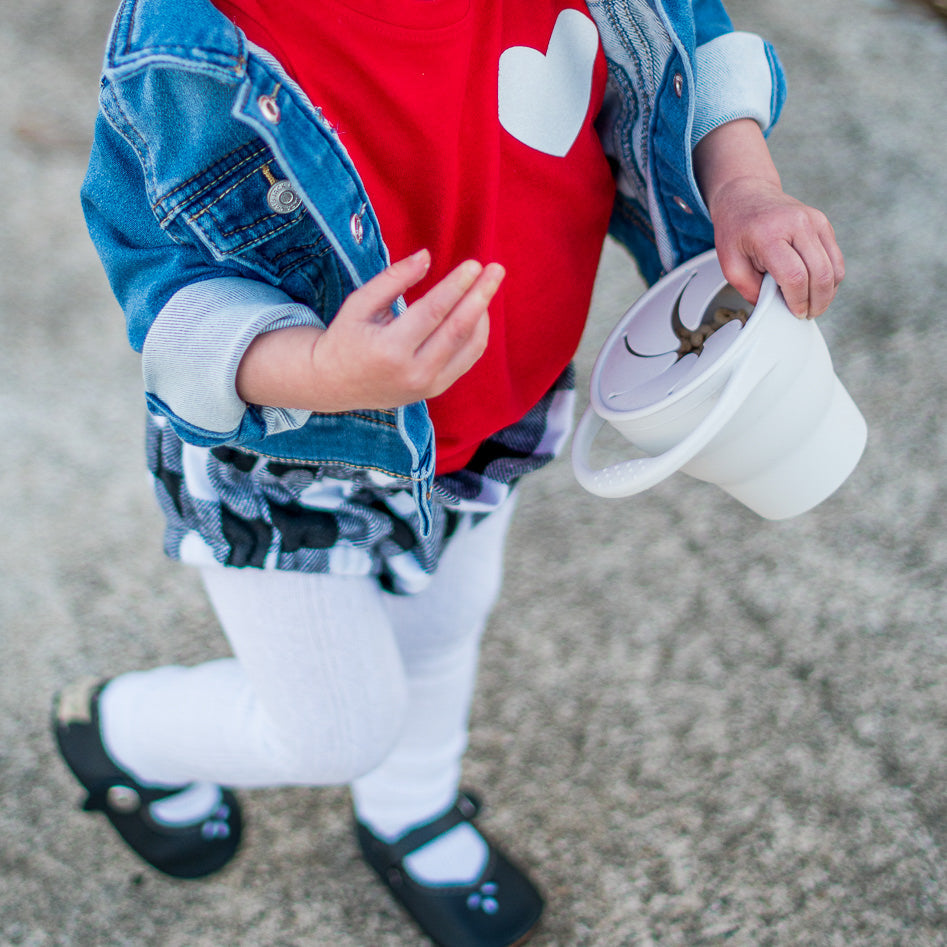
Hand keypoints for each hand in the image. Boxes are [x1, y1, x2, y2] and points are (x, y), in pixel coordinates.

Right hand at [308, 250, 501, 410]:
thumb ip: (393, 279)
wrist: (334, 384)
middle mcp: (413, 372)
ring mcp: (427, 386)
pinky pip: (466, 359)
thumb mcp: (359, 304)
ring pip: (469, 347)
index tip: (474, 264)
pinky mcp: (435, 390)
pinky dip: (476, 333)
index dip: (457, 286)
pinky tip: (476, 311)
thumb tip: (427, 256)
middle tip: (497, 270)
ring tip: (486, 287)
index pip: (433, 312)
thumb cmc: (345, 337)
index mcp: (390, 350)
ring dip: (482, 314)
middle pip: (458, 329)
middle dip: (481, 296)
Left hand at [693, 119, 844, 317]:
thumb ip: (751, 290)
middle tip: (808, 315)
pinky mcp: (823, 222)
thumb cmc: (736, 232)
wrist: (746, 195)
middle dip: (817, 301)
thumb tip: (775, 310)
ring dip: (827, 292)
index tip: (796, 313)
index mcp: (769, 234)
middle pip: (820, 273)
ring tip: (814, 305)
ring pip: (833, 267)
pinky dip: (830, 277)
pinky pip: (835, 257)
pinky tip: (817, 288)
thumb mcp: (730, 265)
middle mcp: (797, 224)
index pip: (794, 276)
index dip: (798, 301)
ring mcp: (814, 220)